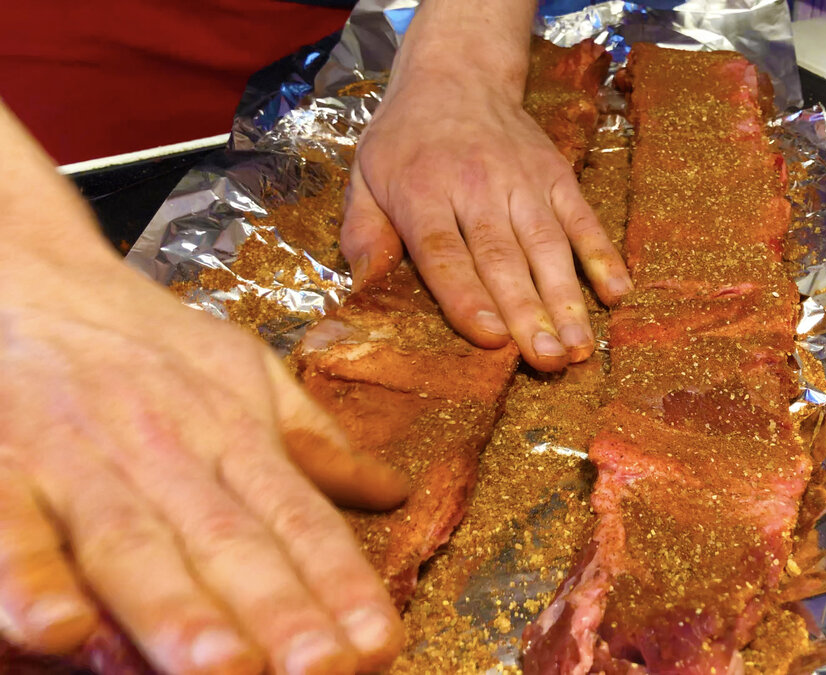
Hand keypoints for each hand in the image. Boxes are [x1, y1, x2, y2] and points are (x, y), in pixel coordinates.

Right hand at [0, 257, 409, 674]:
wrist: (27, 273)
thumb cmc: (143, 336)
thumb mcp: (245, 369)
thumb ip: (315, 437)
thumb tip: (394, 491)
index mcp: (231, 431)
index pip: (298, 518)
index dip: (341, 582)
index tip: (380, 643)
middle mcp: (165, 450)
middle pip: (227, 542)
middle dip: (277, 612)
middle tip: (322, 671)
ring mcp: (78, 460)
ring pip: (133, 544)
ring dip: (178, 611)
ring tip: (225, 671)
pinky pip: (12, 526)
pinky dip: (31, 573)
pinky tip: (58, 628)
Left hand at [339, 2, 630, 372]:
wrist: (458, 72)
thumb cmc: (406, 139)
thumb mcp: (364, 176)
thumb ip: (363, 232)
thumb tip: (366, 285)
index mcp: (422, 192)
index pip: (445, 251)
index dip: (467, 296)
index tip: (490, 337)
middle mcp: (477, 187)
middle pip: (504, 257)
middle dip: (528, 312)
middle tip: (548, 361)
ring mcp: (524, 181)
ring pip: (548, 245)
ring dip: (567, 299)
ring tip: (579, 346)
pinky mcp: (558, 176)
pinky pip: (584, 219)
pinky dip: (603, 256)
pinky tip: (618, 294)